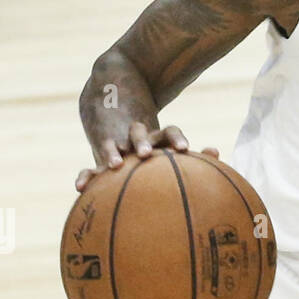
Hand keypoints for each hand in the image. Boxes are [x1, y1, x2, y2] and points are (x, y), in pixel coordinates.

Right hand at [75, 122, 219, 191]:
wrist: (118, 111)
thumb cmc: (158, 149)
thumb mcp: (171, 150)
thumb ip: (193, 156)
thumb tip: (217, 151)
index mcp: (159, 136)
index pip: (169, 131)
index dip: (177, 138)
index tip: (185, 149)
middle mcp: (137, 137)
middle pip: (140, 132)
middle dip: (142, 142)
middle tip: (145, 154)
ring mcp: (117, 145)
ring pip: (114, 145)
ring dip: (114, 153)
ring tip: (115, 166)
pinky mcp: (100, 158)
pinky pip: (91, 166)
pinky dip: (86, 175)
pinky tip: (81, 187)